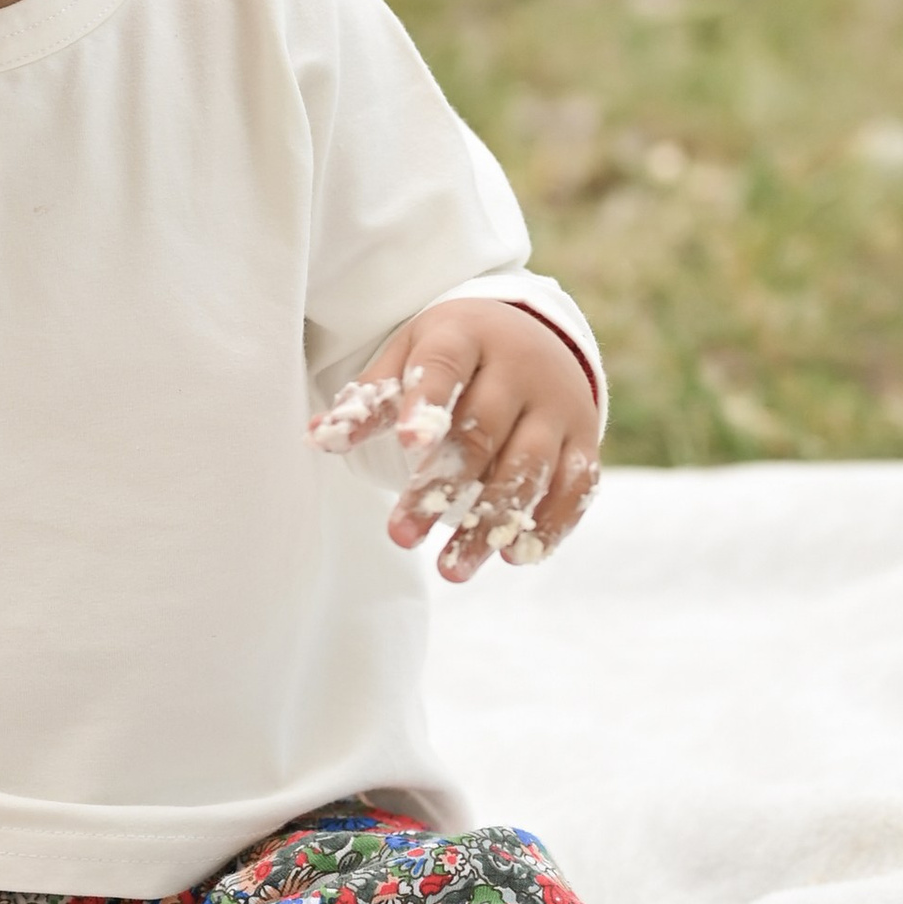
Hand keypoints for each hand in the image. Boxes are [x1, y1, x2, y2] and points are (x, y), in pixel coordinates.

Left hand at [310, 303, 600, 583]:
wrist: (534, 333)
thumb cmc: (453, 356)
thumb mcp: (410, 356)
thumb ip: (370, 398)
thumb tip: (317, 437)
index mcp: (467, 336)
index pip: (445, 367)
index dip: (427, 404)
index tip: (406, 444)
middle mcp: (521, 368)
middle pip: (482, 432)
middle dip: (441, 489)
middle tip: (400, 537)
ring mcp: (558, 406)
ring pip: (527, 469)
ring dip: (489, 524)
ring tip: (451, 570)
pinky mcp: (585, 440)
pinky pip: (576, 487)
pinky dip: (549, 525)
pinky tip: (514, 557)